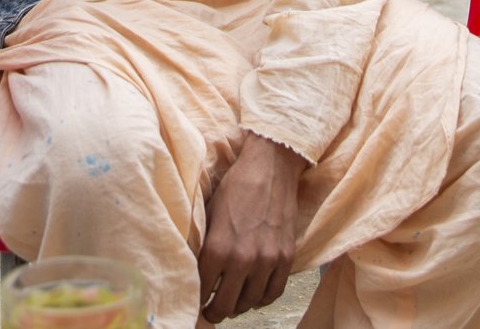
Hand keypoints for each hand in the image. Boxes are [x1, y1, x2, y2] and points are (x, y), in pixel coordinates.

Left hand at [198, 133, 304, 322]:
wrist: (271, 167)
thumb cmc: (236, 186)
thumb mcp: (209, 212)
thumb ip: (203, 244)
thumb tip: (193, 268)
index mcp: (218, 249)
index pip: (202, 290)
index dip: (197, 300)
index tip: (195, 302)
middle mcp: (243, 260)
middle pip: (225, 305)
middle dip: (214, 312)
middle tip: (210, 311)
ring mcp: (267, 261)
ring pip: (250, 303)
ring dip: (238, 307)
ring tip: (231, 304)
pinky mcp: (286, 258)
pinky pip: (274, 292)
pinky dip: (262, 299)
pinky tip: (254, 295)